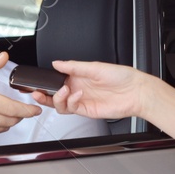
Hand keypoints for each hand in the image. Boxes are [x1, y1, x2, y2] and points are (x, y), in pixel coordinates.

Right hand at [26, 59, 146, 119]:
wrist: (136, 92)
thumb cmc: (122, 77)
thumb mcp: (95, 66)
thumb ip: (73, 66)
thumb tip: (57, 63)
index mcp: (78, 76)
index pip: (57, 80)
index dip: (46, 82)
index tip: (38, 82)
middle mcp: (78, 88)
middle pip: (54, 95)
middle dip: (44, 95)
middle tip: (38, 92)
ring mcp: (82, 100)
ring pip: (60, 104)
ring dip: (57, 99)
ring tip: (63, 91)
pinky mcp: (87, 110)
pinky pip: (71, 109)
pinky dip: (71, 102)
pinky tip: (76, 95)